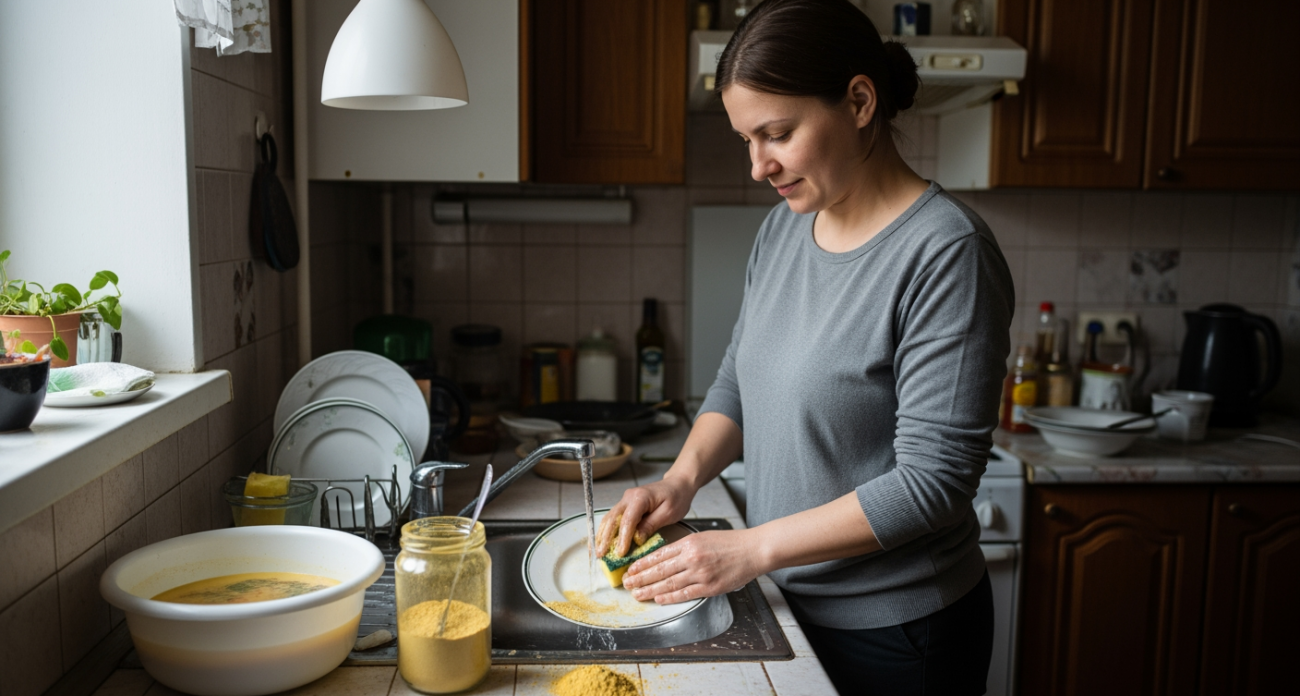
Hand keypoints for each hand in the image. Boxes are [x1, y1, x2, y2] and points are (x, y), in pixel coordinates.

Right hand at [596, 476, 695, 557]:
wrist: (678, 485)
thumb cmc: (677, 497)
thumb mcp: (668, 513)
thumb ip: (651, 525)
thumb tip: (636, 539)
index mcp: (640, 497)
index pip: (627, 520)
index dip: (623, 538)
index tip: (620, 553)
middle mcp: (628, 497)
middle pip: (612, 519)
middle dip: (605, 538)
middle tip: (600, 555)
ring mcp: (625, 501)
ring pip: (609, 518)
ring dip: (602, 535)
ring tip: (598, 551)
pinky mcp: (626, 506)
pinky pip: (614, 519)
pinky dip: (607, 531)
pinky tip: (603, 542)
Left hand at [622, 529, 766, 603]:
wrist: (752, 550)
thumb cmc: (730, 543)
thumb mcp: (703, 538)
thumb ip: (684, 547)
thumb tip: (665, 558)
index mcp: (689, 543)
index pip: (659, 555)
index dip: (642, 563)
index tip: (631, 569)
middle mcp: (692, 558)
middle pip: (659, 570)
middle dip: (641, 578)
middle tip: (627, 583)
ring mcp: (700, 574)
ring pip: (669, 584)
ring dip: (650, 590)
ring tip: (637, 594)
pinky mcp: (709, 587)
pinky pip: (685, 594)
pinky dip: (670, 597)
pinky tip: (658, 599)